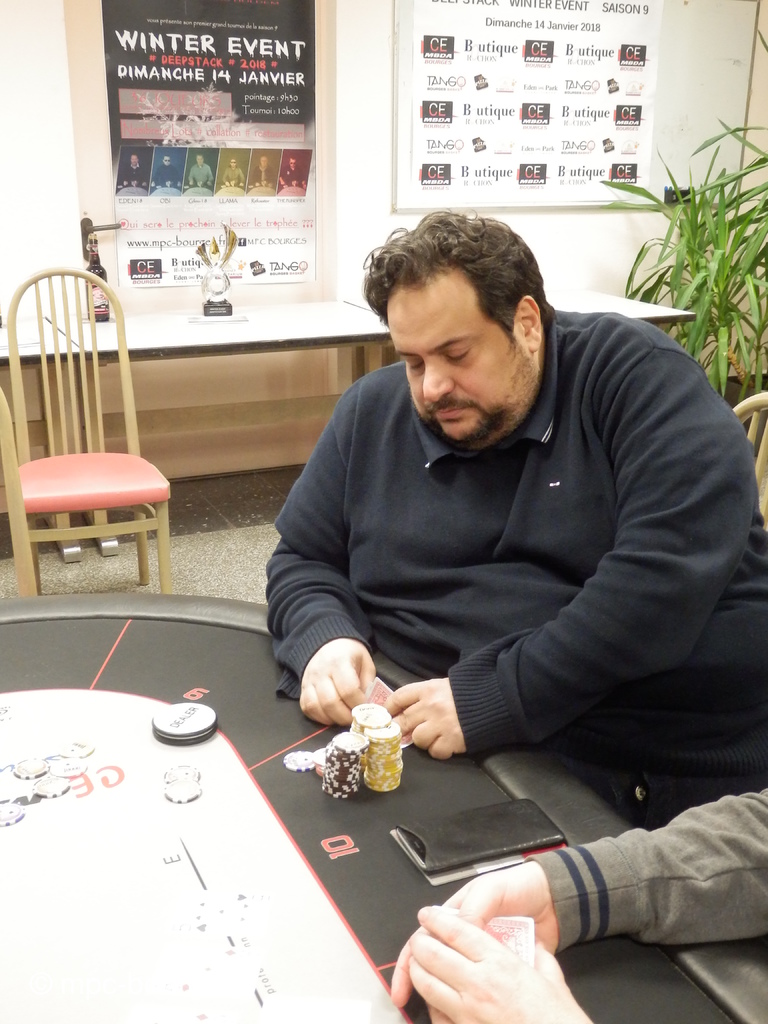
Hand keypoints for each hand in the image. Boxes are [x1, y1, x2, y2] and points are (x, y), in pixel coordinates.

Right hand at [300, 637, 374, 725]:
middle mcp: (320, 671)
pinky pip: (307, 709)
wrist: (328, 645)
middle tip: (355, 718)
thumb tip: (368, 705)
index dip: (359, 704)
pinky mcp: (302, 690)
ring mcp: (308, 681)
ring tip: (344, 718)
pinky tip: (331, 716)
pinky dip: (319, 717)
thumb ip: (368, 683)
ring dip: (332, 719)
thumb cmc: (350, 655)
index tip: (366, 709)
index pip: (348, 689)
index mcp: (339, 662)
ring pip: (316, 707)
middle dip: (345, 716)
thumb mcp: (366, 662)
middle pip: (330, 702)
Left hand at [386, 678, 465, 758]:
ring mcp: (440, 724)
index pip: (399, 697)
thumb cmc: (468, 693)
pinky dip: (438, 750)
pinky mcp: (451, 740)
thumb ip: (425, 696)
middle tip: (400, 732)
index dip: (389, 708)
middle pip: (403, 720)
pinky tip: (446, 744)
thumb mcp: (444, 686)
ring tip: (434, 736)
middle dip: (399, 728)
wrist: (496, 700)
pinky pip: (434, 751)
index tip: (386, 715)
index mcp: (428, 689)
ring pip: (417, 738)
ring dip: (423, 740)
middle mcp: (431, 706)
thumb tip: (404, 708)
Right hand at [391, 861, 559, 1007]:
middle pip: (433, 964)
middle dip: (419, 982)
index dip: (410, 963)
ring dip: (443, 994)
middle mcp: (465, 939)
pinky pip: (482, 985)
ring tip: (436, 1011)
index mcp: (457, 916)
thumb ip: (473, 910)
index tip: (402, 987)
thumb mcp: (491, 891)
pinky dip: (472, 997)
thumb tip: (455, 931)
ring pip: (454, 980)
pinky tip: (463, 1009)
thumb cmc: (518, 888)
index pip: (424, 941)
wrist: (552, 898)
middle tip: (412, 1001)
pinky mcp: (501, 968)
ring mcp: (482, 956)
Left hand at [392, 906, 591, 1023]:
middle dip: (421, 942)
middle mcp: (479, 985)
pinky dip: (429, 1002)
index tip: (428, 914)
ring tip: (420, 962)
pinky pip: (435, 1014)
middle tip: (420, 937)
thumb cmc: (558, 1019)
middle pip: (432, 954)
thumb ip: (538, 956)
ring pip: (427, 984)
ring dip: (418, 969)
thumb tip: (534, 945)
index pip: (456, 932)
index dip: (436, 919)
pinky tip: (433, 997)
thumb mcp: (552, 978)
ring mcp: (468, 1013)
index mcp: (500, 963)